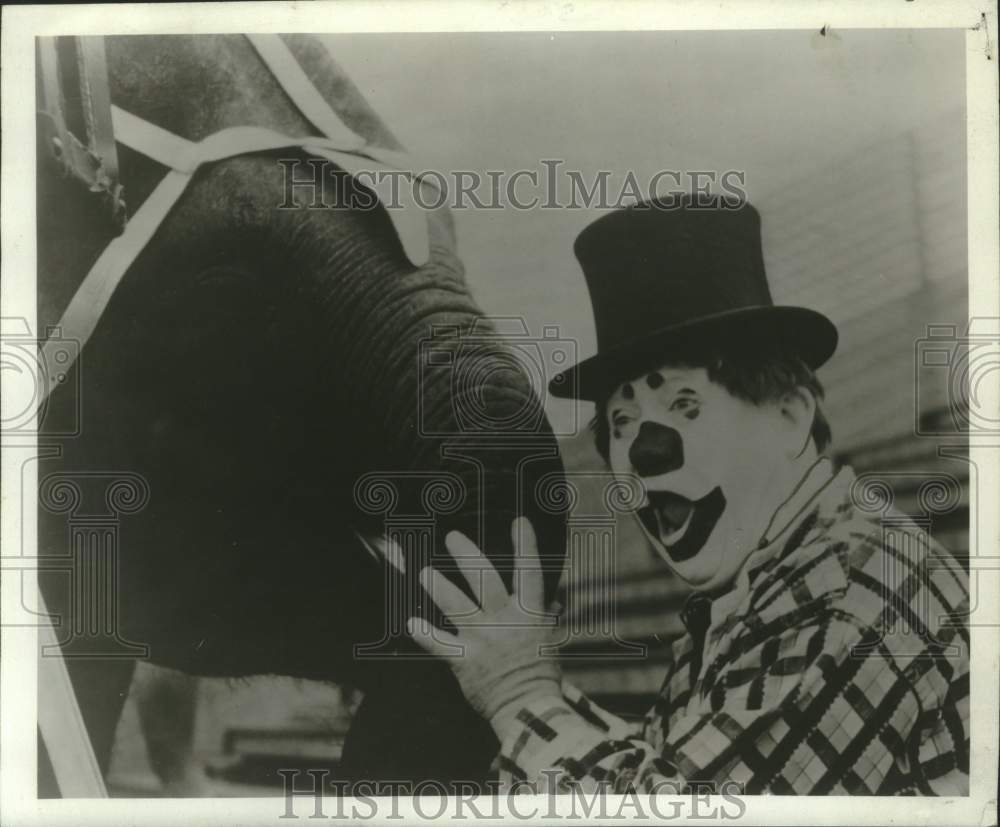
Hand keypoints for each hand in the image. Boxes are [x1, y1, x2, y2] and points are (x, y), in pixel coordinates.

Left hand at [406, 517, 562, 738]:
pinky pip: (440, 644)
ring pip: (457, 605)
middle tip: (452, 537)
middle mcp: (505, 621)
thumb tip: (555, 598)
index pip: (529, 573)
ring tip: (425, 572)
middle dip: (467, 555)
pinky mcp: (465, 660)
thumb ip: (545, 615)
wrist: (529, 708)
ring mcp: (483, 639)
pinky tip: (411, 623)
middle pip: (484, 580)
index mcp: (529, 614)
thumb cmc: (540, 673)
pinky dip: (425, 634)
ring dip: (440, 587)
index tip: (519, 522)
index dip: (526, 546)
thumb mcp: (548, 639)